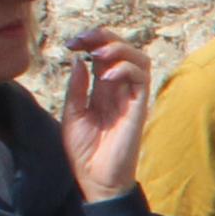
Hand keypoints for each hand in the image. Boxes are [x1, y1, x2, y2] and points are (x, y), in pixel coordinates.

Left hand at [58, 29, 152, 201]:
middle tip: (83, 40)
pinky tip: (107, 75)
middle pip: (123, 50)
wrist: (96, 179)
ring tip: (99, 52)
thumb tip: (78, 61)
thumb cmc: (85, 152)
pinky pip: (142, 79)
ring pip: (139, 59)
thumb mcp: (72, 114)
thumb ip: (77, 88)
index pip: (103, 55)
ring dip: (119, 48)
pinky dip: (126, 69)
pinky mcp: (140, 108)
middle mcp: (119, 90)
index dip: (91, 42)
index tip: (72, 42)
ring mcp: (131, 98)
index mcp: (102, 90)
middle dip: (104, 37)